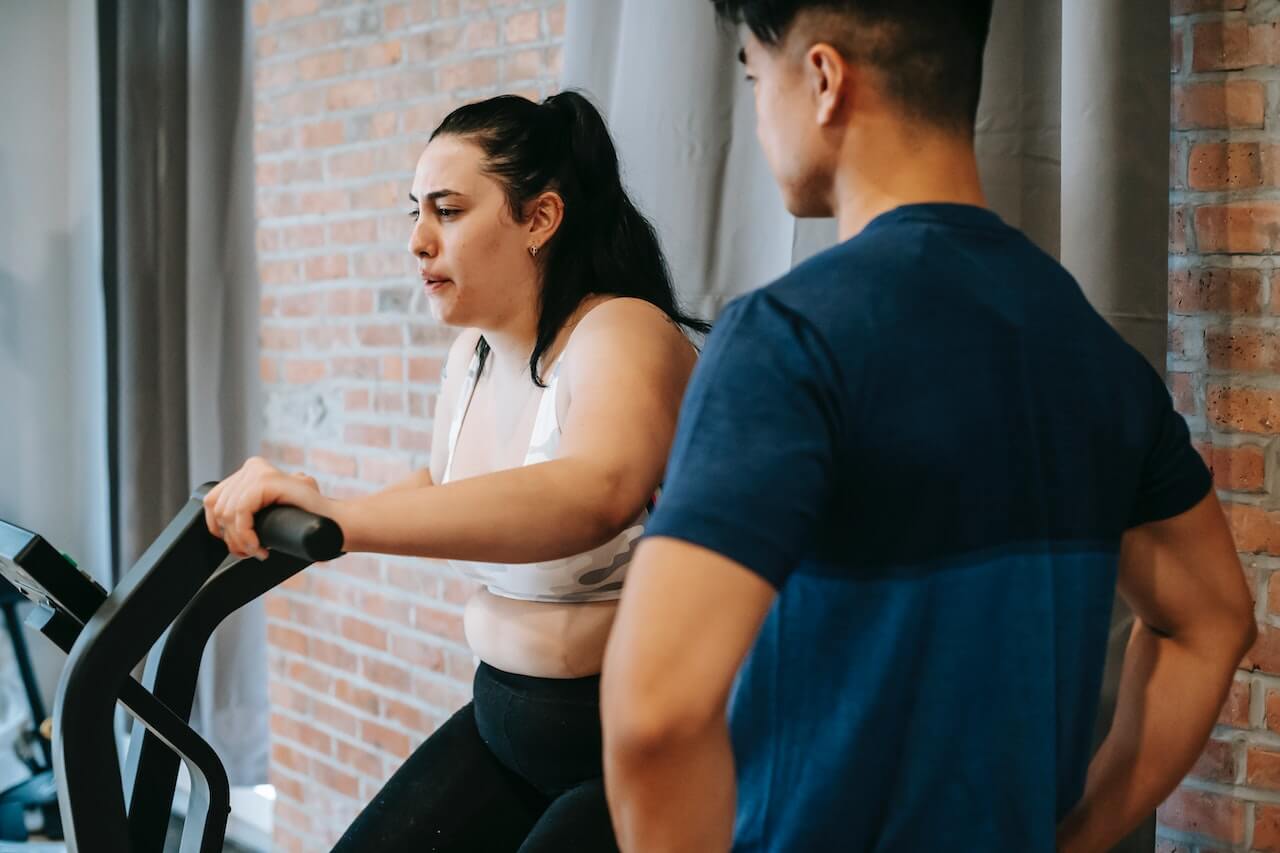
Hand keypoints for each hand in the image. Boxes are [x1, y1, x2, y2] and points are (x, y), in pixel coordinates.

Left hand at [203, 457, 326, 559]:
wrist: (335, 524)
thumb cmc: (306, 523)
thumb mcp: (268, 512)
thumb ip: (248, 507)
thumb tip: (220, 517)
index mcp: (251, 471)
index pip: (212, 500)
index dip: (218, 528)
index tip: (238, 546)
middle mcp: (254, 466)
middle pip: (217, 507)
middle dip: (231, 538)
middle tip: (251, 552)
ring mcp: (260, 471)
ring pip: (227, 512)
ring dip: (240, 540)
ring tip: (258, 551)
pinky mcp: (268, 481)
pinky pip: (240, 512)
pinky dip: (246, 536)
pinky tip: (261, 547)